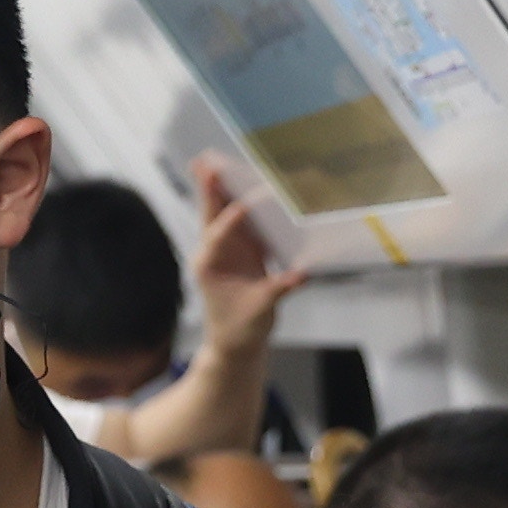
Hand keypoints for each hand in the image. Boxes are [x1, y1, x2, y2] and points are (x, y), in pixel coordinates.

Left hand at [185, 153, 296, 353]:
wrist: (234, 345)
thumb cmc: (241, 330)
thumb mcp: (260, 311)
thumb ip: (278, 290)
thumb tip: (302, 274)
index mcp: (210, 266)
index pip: (218, 237)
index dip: (231, 220)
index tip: (244, 203)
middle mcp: (213, 253)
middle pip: (211, 215)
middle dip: (210, 189)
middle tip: (205, 161)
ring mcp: (226, 250)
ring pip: (222, 214)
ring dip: (223, 189)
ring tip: (217, 161)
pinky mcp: (241, 252)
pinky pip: (242, 222)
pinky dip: (245, 203)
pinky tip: (249, 184)